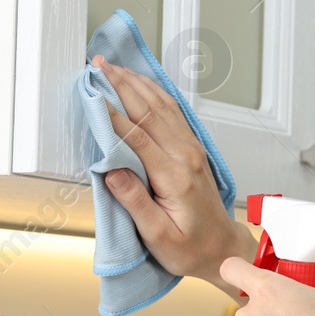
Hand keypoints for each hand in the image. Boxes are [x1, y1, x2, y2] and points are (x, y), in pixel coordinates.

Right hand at [93, 55, 251, 286]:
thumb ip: (135, 202)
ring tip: (112, 65)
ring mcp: (192, 150)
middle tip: (97, 65)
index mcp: (174, 177)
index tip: (92, 93)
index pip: (138, 136)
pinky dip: (154, 92)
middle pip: (149, 111)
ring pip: (162, 106)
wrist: (222, 250)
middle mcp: (186, 156)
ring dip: (136, 83)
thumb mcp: (159, 236)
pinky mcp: (193, 149)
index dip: (112, 112)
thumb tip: (112, 172)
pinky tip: (141, 82)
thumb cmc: (190, 249)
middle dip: (121, 84)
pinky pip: (173, 112)